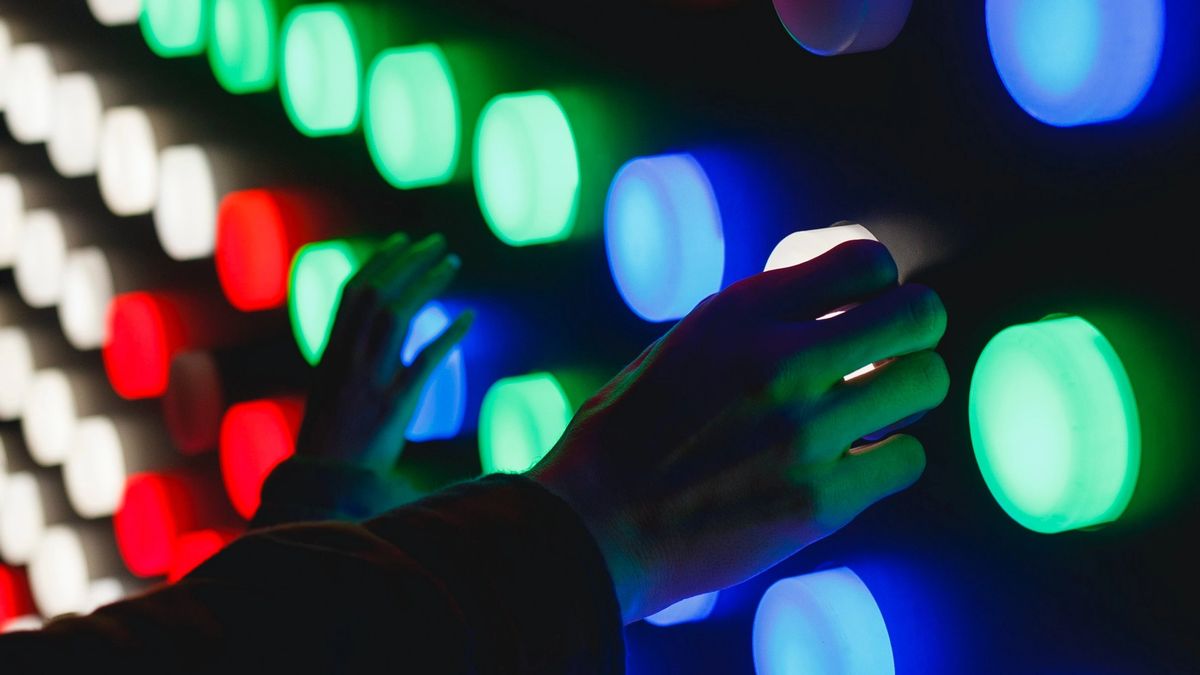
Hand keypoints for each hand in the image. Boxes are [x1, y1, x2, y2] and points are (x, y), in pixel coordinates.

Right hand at [296, 233, 472, 472]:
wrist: (325, 483)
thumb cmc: (330, 439)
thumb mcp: (332, 388)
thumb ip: (351, 355)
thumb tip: (378, 326)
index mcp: (331, 352)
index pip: (353, 292)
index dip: (379, 261)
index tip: (403, 240)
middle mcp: (348, 358)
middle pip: (378, 293)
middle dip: (407, 261)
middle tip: (436, 241)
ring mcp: (370, 379)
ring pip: (398, 315)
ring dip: (427, 283)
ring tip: (452, 263)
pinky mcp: (395, 404)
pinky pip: (425, 360)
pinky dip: (448, 334)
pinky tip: (469, 317)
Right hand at [528, 240, 947, 622]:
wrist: (594, 527)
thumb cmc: (628, 434)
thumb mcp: (682, 347)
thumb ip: (756, 324)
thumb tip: (834, 310)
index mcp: (737, 314)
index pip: (866, 261)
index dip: (875, 281)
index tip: (859, 306)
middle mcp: (780, 362)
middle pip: (918, 315)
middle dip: (913, 328)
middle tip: (890, 351)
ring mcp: (806, 434)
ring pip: (925, 383)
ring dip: (906, 393)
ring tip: (871, 409)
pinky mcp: (820, 502)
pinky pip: (906, 459)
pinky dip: (887, 458)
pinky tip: (852, 463)